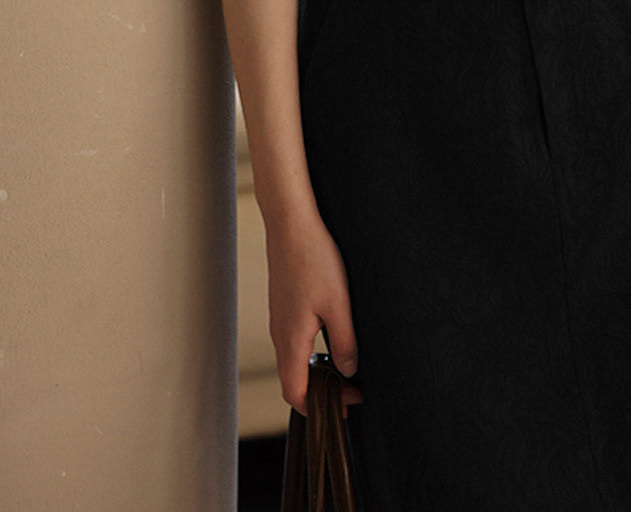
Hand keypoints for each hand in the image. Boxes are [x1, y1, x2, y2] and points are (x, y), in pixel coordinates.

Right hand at [267, 212, 363, 416]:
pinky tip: (331, 338)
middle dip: (321, 392)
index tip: (347, 401)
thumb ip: (344, 342)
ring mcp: (279, 319)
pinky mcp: (283, 306)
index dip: (319, 407)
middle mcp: (280, 334)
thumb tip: (347, 371)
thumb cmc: (314, 259)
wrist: (291, 223)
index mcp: (292, 340)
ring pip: (294, 360)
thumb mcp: (339, 304)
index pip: (295, 393)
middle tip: (351, 388)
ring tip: (344, 366)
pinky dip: (310, 352)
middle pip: (294, 380)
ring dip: (316, 371)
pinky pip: (293, 342)